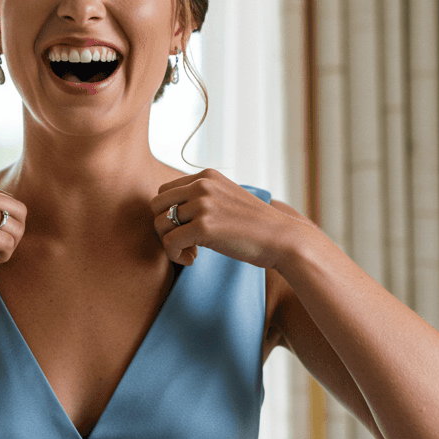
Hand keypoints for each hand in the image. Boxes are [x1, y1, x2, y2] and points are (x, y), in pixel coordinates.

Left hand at [151, 169, 289, 267]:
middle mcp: (203, 186)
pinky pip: (169, 242)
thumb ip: (202, 198)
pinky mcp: (204, 227)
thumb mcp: (227, 199)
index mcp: (207, 177)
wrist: (282, 239)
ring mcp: (203, 205)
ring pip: (160, 224)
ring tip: (190, 253)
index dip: (169, 214)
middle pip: (156, 205)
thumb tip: (171, 212)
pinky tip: (192, 261)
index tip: (186, 230)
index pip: (165, 192)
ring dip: (169, 244)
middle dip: (163, 227)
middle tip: (183, 243)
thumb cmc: (255, 226)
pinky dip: (175, 255)